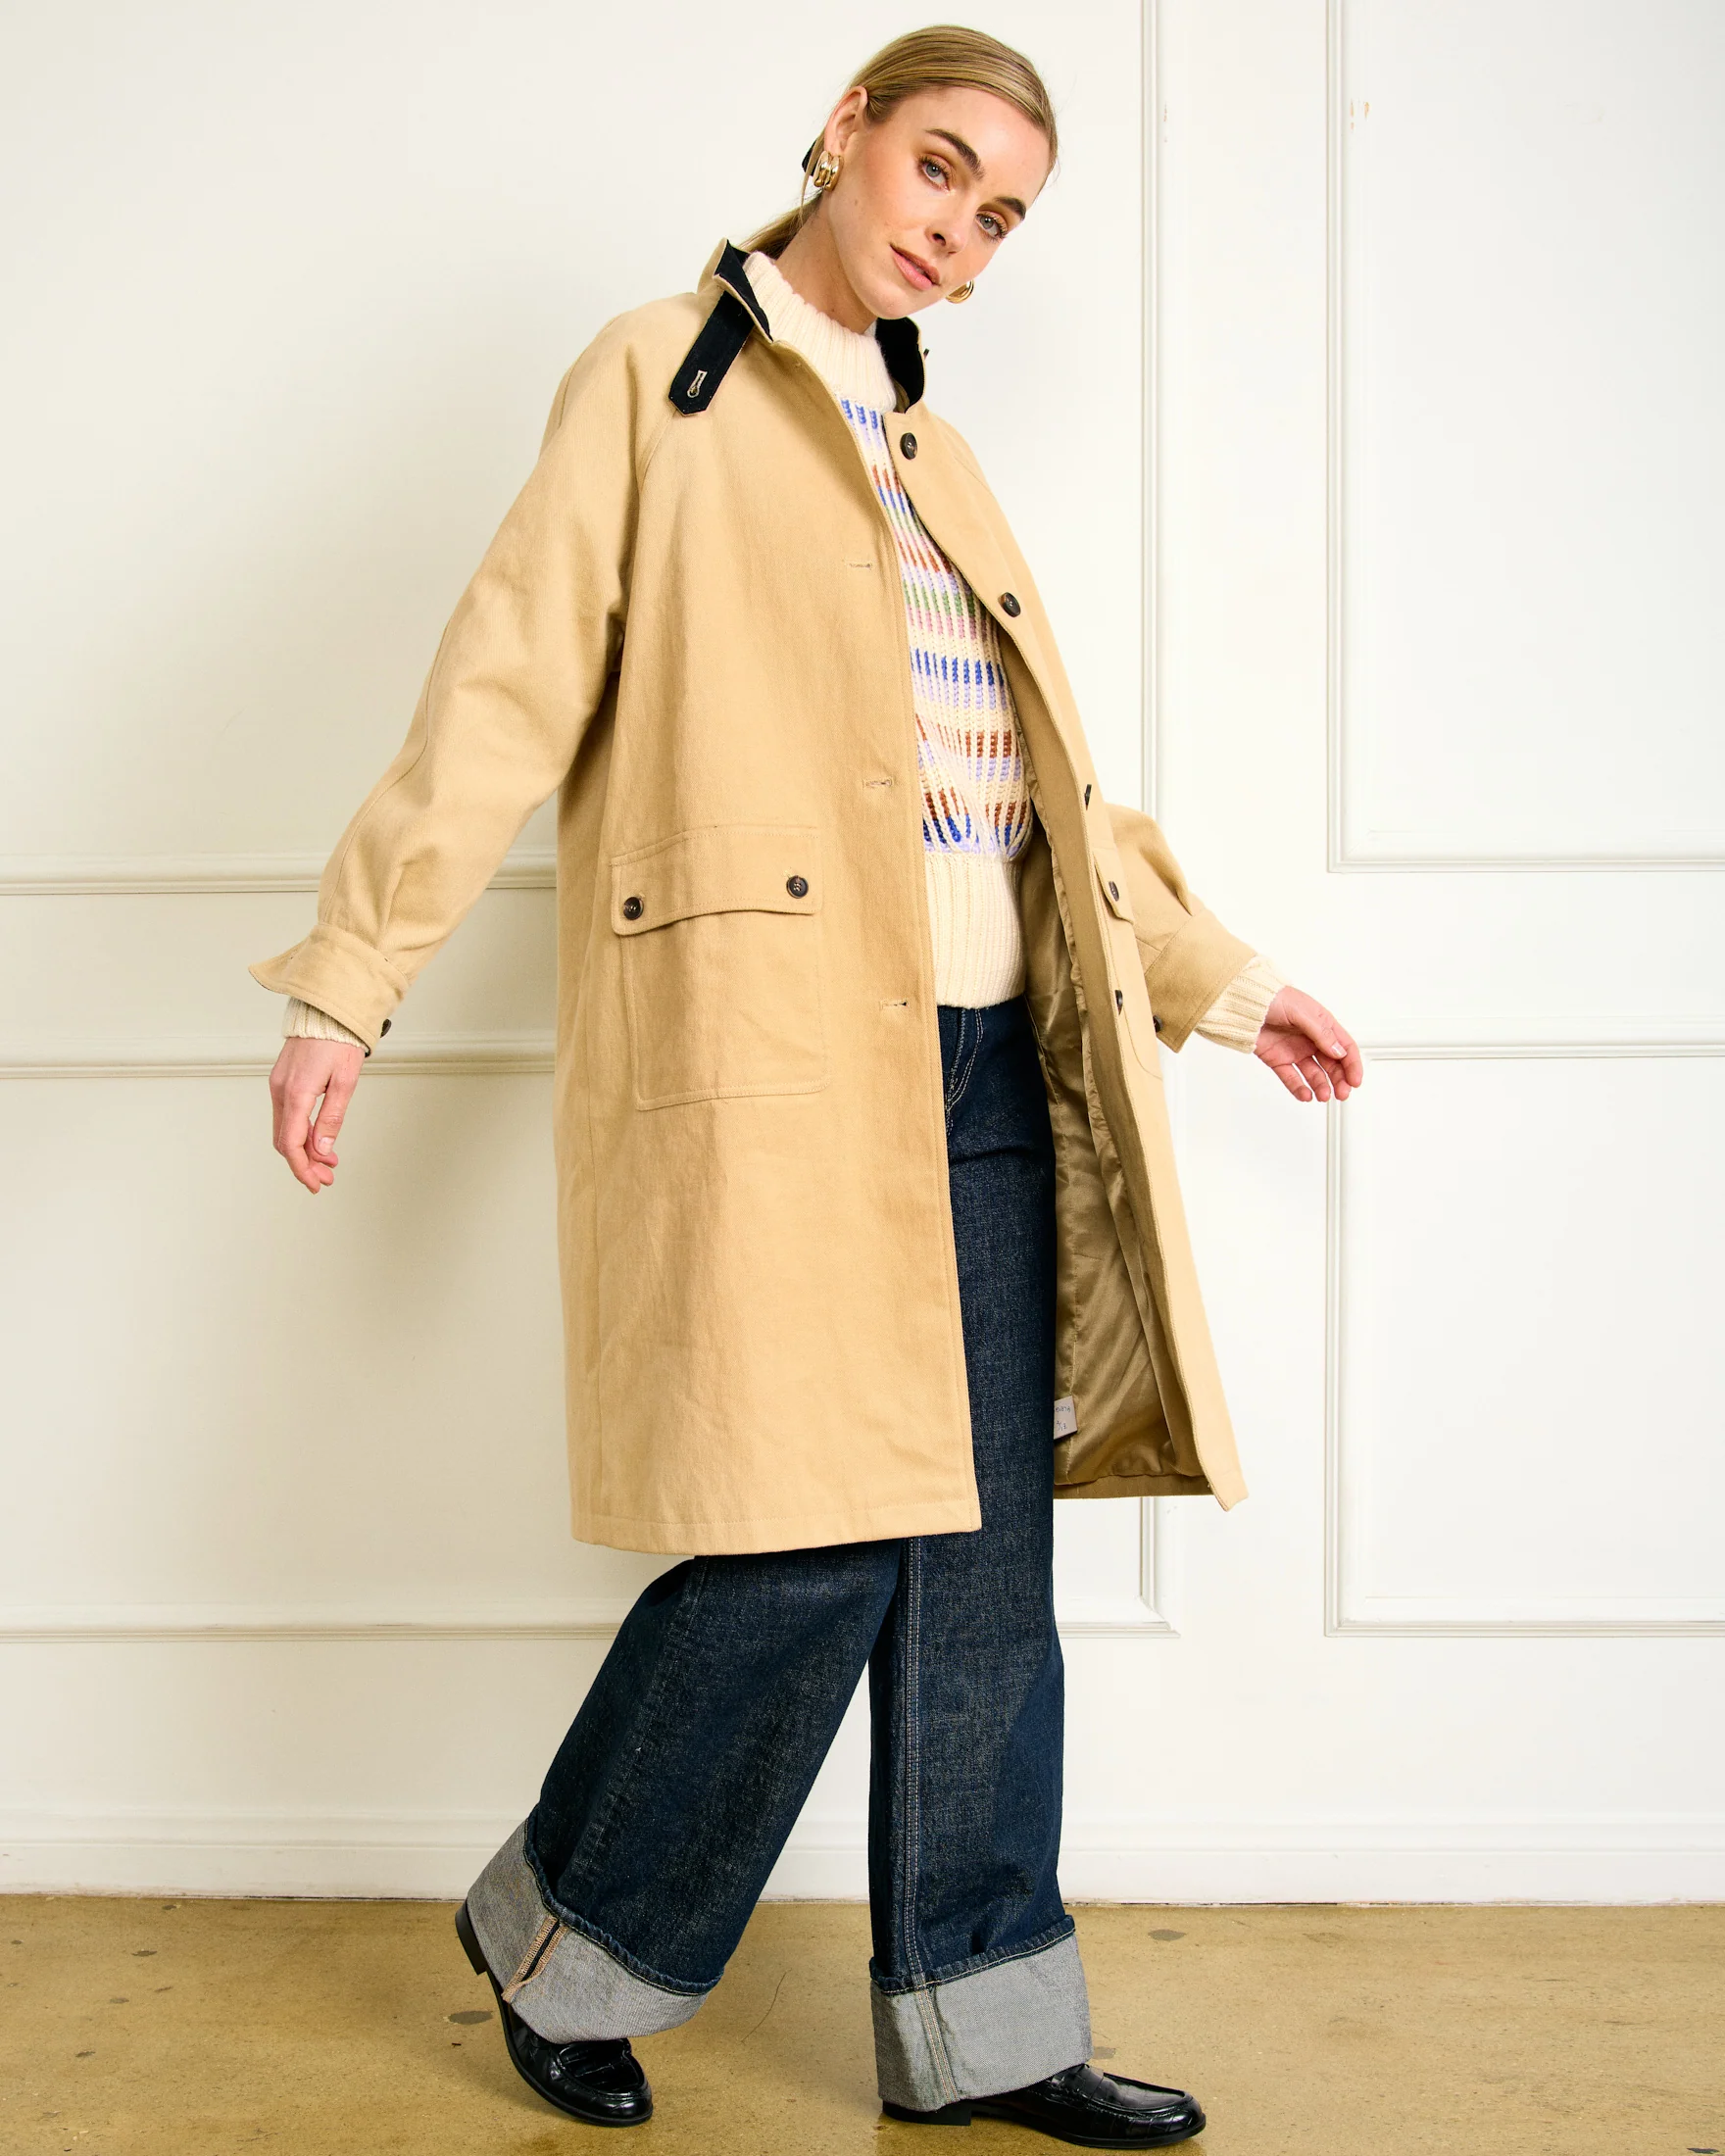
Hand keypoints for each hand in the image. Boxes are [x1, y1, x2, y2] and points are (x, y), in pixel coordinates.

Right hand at [269, 1036, 364, 1191]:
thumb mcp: (345, 1081)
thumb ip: (332, 1117)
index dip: (303, 1168)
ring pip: (283, 1130)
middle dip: (305, 1164)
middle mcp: (281, 1091)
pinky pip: (285, 1116)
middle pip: (284, 1141)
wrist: (327, 1013)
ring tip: (327, 1161)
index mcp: (296, 1093)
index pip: (292, 1143)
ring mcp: (278, 1085)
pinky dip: (299, 1132)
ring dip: (303, 1150)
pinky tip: (316, 1139)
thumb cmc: (340, 1042)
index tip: (317, 1184)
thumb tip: (322, 1149)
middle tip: (327, 1177)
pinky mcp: (281, 1081)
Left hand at [1254, 987, 1362, 1102]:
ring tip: (1323, 1095)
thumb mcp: (1301, 1012)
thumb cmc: (1273, 998)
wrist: (1243, 1003)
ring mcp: (1295, 1051)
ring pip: (1314, 1074)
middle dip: (1339, 1080)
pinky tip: (1305, 1095)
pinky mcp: (1278, 1060)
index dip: (1352, 1065)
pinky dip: (1299, 1088)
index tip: (1355, 1080)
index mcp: (1322, 1025)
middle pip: (1332, 1064)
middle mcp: (1311, 1040)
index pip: (1345, 1047)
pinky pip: (1292, 1078)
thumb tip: (1339, 1052)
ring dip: (1321, 1086)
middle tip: (1342, 1093)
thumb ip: (1321, 1033)